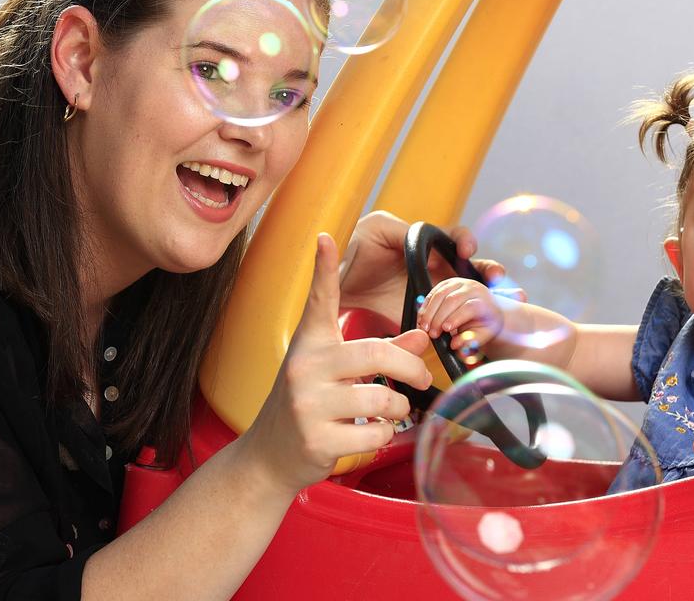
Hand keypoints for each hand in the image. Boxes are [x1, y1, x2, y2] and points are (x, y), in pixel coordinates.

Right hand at [241, 233, 433, 495]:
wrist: (269, 456)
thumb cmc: (310, 405)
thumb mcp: (338, 372)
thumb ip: (380, 352)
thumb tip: (423, 336)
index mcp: (311, 343)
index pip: (319, 299)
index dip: (323, 268)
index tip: (326, 237)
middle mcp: (305, 367)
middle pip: (376, 352)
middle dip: (411, 368)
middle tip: (423, 378)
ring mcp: (307, 404)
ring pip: (382, 398)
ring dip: (399, 408)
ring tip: (390, 410)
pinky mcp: (316, 439)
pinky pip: (375, 432)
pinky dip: (384, 435)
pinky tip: (369, 433)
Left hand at [338, 210, 513, 320]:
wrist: (336, 290)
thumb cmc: (354, 253)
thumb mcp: (376, 232)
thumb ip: (404, 233)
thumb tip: (425, 242)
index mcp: (425, 247)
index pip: (454, 240)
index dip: (464, 242)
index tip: (465, 249)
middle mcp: (434, 270)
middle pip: (470, 269)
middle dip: (489, 270)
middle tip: (496, 277)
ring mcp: (433, 295)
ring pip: (469, 296)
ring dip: (490, 298)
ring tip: (512, 299)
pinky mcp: (427, 320)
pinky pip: (453, 322)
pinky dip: (471, 327)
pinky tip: (479, 331)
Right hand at [417, 277, 506, 346]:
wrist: (488, 308)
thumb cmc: (486, 323)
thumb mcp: (483, 335)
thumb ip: (471, 341)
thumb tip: (455, 344)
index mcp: (484, 301)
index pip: (469, 307)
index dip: (455, 318)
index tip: (445, 329)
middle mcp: (473, 288)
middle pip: (452, 300)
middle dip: (438, 317)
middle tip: (431, 333)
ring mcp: (459, 283)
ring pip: (440, 294)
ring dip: (429, 312)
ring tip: (424, 327)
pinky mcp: (448, 283)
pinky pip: (433, 292)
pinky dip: (425, 306)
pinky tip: (422, 318)